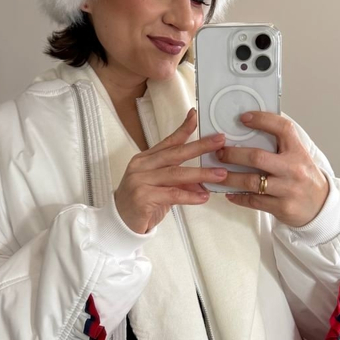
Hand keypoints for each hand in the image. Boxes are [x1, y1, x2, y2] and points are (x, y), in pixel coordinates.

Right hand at [114, 108, 227, 233]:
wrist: (119, 223)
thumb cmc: (141, 204)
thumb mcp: (161, 187)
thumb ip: (179, 180)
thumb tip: (203, 179)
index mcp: (145, 159)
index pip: (168, 141)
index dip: (183, 129)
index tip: (196, 116)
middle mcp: (141, 166)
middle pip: (175, 153)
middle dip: (200, 146)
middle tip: (220, 141)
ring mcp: (140, 180)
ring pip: (176, 173)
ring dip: (201, 174)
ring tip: (220, 174)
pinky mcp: (143, 197)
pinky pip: (172, 194)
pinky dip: (190, 195)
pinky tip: (204, 197)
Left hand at [215, 112, 328, 227]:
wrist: (320, 206)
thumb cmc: (304, 178)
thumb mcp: (298, 157)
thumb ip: (280, 145)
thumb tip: (250, 130)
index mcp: (298, 151)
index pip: (282, 128)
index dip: (262, 120)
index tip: (243, 118)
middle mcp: (294, 169)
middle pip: (257, 157)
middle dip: (233, 154)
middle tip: (219, 153)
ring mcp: (288, 189)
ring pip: (251, 181)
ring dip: (230, 178)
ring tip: (216, 174)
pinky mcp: (282, 207)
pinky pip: (253, 201)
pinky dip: (238, 197)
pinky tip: (229, 193)